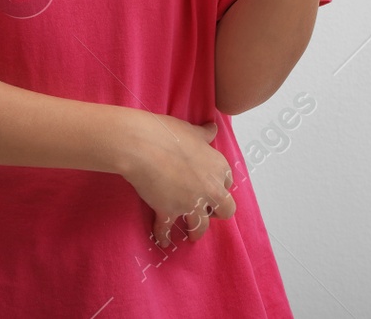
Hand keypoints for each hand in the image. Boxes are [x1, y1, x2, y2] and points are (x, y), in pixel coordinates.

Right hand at [123, 113, 237, 246]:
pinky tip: (163, 241)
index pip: (227, 183)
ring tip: (191, 235)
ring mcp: (190, 203)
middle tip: (207, 213)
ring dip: (196, 232)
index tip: (211, 187)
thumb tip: (213, 128)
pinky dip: (164, 236)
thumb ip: (204, 134)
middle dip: (217, 213)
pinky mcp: (169, 212)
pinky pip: (167, 230)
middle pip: (225, 210)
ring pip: (201, 226)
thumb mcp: (191, 130)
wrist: (143, 146)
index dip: (219, 186)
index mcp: (218, 167)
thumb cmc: (168, 133)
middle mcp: (209, 189)